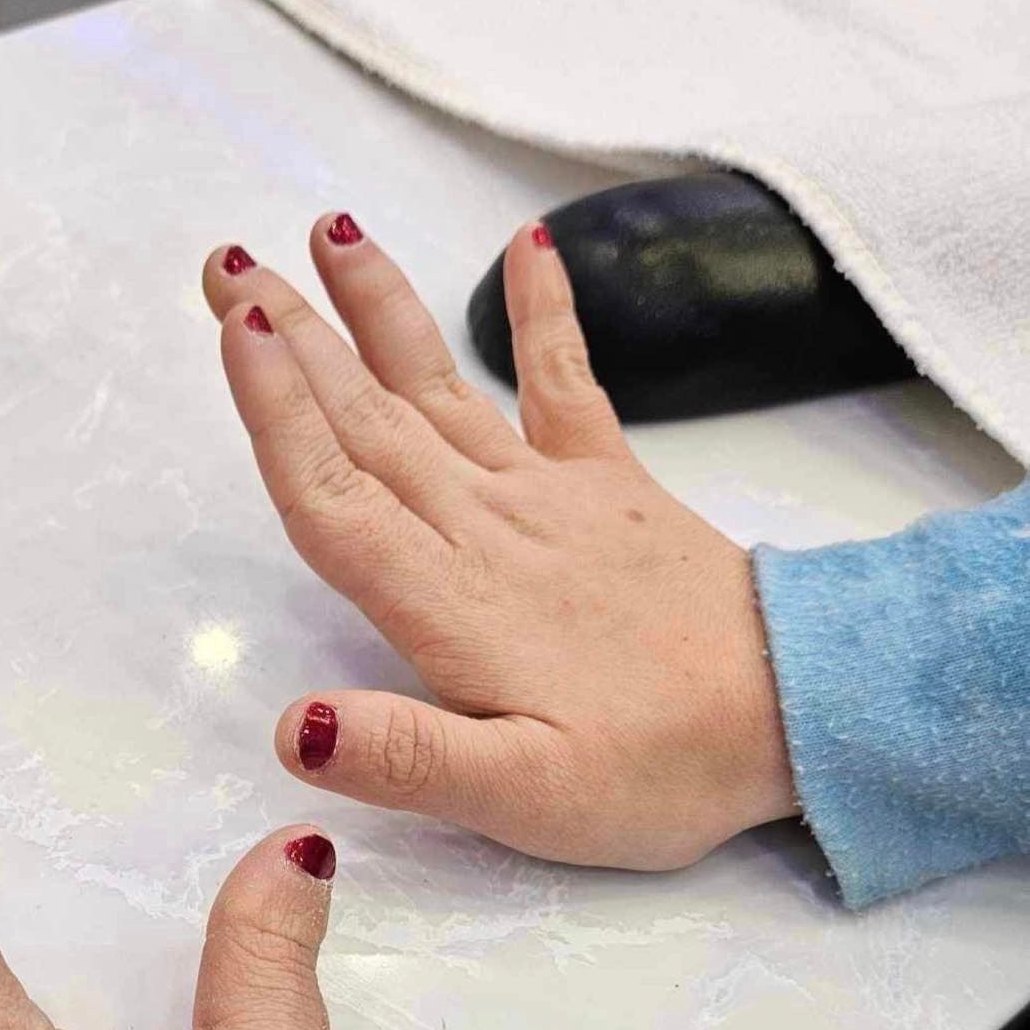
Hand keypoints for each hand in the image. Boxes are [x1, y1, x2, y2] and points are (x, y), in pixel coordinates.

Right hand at [205, 220, 796, 869]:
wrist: (801, 716)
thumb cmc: (660, 768)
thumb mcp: (526, 798)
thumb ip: (408, 756)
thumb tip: (296, 726)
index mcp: (447, 602)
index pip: (334, 496)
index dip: (275, 413)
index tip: (236, 327)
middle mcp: (486, 528)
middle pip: (366, 422)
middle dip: (292, 339)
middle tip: (228, 264)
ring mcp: (549, 496)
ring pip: (439, 389)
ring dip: (377, 310)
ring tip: (327, 231)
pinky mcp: (611, 488)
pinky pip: (566, 383)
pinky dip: (547, 312)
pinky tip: (528, 244)